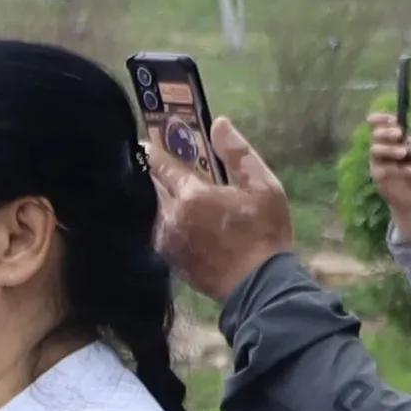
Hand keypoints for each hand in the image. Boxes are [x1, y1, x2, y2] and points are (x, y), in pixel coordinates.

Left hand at [146, 108, 294, 298]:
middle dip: (161, 175)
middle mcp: (170, 216)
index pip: (163, 165)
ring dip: (166, 200)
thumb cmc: (265, 234)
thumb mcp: (264, 188)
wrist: (258, 286)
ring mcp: (166, 239)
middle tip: (172, 168)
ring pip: (158, 209)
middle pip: (155, 186)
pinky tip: (187, 223)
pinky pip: (161, 230)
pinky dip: (169, 221)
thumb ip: (239, 154)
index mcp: (192, 196)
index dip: (155, 151)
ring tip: (186, 198)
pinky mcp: (167, 258)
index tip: (145, 140)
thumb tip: (219, 123)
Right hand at [364, 111, 410, 231]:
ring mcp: (378, 162)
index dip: (382, 119)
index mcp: (395, 140)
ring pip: (375, 150)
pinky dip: (400, 169)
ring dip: (390, 149)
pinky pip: (383, 169)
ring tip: (404, 153)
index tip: (392, 119)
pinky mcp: (377, 176)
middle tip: (399, 134)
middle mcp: (383, 148)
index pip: (382, 125)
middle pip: (376, 135)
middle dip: (386, 132)